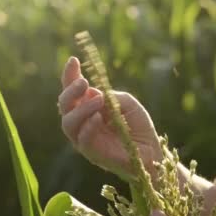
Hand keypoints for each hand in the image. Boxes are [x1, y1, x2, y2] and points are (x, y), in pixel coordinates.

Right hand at [58, 57, 161, 178]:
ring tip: (98, 100)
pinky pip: (82, 140)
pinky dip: (88, 127)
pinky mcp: (92, 154)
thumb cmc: (139, 127)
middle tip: (85, 83)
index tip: (74, 60)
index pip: (72, 92)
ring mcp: (85, 139)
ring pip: (68, 123)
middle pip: (64, 106)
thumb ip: (110, 96)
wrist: (151, 151)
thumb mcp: (127, 103)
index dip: (69, 76)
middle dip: (71, 91)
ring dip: (81, 109)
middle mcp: (82, 123)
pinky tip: (98, 118)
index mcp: (88, 108)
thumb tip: (91, 92)